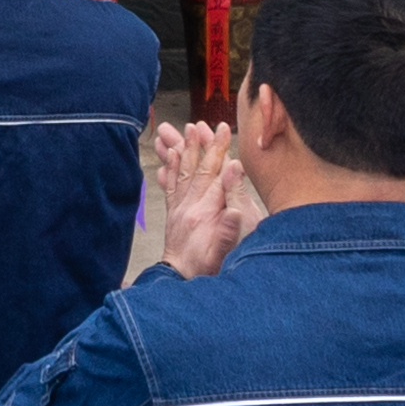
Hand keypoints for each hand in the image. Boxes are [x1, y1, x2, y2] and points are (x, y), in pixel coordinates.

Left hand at [153, 121, 252, 279]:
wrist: (180, 281)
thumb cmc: (207, 268)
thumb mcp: (225, 252)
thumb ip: (230, 226)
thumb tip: (235, 200)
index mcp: (205, 213)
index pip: (215, 176)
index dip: (220, 153)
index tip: (222, 130)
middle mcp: (189, 207)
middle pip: (198, 170)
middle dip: (204, 146)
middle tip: (205, 124)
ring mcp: (180, 209)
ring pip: (182, 174)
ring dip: (185, 151)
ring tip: (184, 131)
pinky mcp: (174, 214)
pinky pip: (171, 187)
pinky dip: (171, 170)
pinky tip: (170, 157)